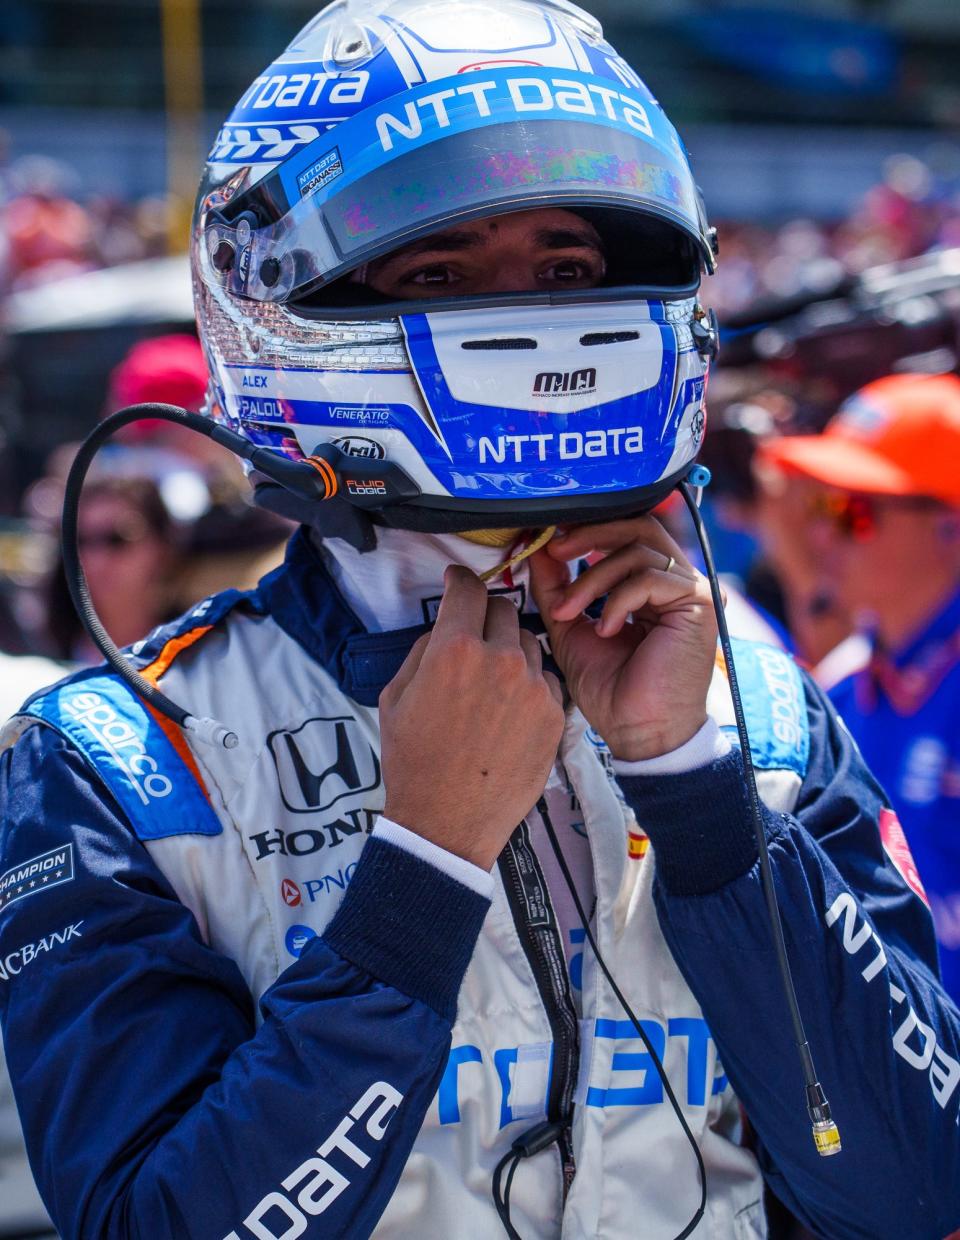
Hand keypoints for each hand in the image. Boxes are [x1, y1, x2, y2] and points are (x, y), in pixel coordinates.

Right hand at [379, 566, 564, 869]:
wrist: (447, 822)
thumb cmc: (413, 762)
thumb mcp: (395, 697)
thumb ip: (424, 652)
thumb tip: (444, 631)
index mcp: (455, 650)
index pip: (468, 588)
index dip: (460, 579)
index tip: (458, 581)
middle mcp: (501, 660)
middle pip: (504, 609)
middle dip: (486, 616)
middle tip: (474, 634)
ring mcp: (534, 687)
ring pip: (530, 642)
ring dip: (512, 648)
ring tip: (493, 679)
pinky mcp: (555, 715)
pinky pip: (547, 679)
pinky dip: (531, 683)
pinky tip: (511, 707)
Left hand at [529, 516, 717, 760]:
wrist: (637, 732)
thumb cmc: (610, 688)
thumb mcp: (571, 626)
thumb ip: (558, 586)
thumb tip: (539, 546)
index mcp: (650, 583)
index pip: (624, 532)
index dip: (586, 528)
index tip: (548, 539)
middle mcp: (675, 580)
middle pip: (637, 524)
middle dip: (589, 534)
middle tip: (554, 550)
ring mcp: (690, 590)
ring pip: (637, 550)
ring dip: (592, 579)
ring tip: (569, 612)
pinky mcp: (698, 604)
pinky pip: (649, 577)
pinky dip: (617, 601)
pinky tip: (605, 630)